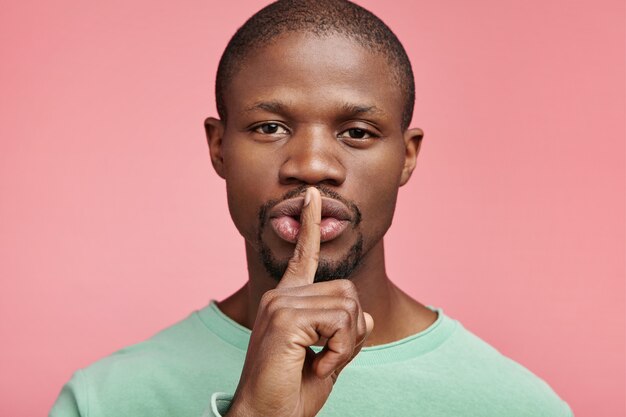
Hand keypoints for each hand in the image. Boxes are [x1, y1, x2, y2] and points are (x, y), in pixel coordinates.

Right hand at [226, 187, 373, 416]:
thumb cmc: (292, 391)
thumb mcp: (328, 357)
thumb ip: (344, 332)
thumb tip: (367, 315)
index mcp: (287, 300)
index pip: (303, 255)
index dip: (311, 224)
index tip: (314, 197)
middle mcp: (280, 295)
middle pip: (347, 290)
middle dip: (353, 329)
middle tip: (332, 355)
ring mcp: (280, 304)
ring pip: (347, 305)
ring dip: (347, 342)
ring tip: (322, 361)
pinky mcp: (284, 319)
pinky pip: (340, 321)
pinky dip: (340, 350)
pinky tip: (317, 364)